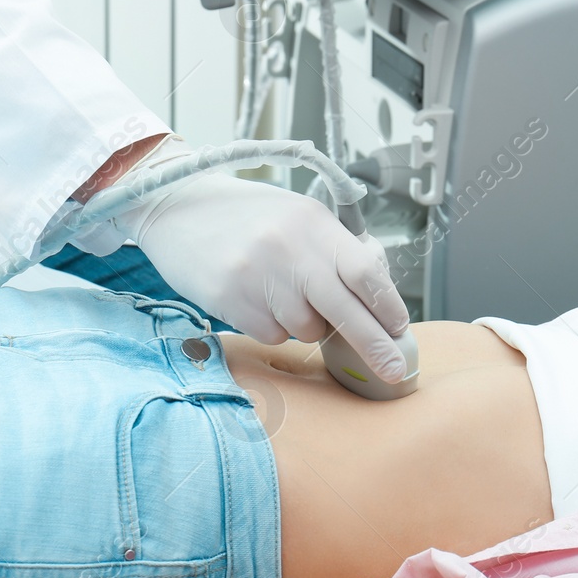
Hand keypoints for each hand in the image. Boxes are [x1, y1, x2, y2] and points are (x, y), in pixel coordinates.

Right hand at [125, 173, 413, 380]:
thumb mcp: (297, 216)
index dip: (388, 306)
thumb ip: (336, 249)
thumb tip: (378, 291)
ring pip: (307, 329)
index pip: (366, 271)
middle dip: (375, 346)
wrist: (176, 207)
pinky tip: (254, 297)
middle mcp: (290, 248)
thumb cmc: (246, 216)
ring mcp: (258, 275)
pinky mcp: (230, 300)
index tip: (400, 329)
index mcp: (313, 223)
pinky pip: (272, 335)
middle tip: (395, 370)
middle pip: (347, 311)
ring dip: (304, 323)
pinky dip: (272, 325)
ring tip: (278, 291)